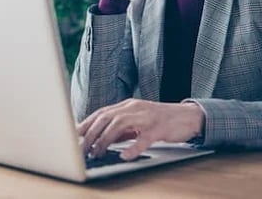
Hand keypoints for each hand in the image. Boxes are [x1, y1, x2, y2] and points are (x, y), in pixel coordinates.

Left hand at [77, 99, 204, 160]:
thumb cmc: (161, 120)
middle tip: (81, 149)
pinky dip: (133, 148)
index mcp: (128, 105)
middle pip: (106, 117)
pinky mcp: (158, 128)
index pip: (101, 112)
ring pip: (120, 125)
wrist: (188, 116)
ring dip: (105, 140)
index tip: (74, 135)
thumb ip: (121, 128)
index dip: (86, 123)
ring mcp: (146, 117)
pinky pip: (144, 138)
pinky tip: (125, 156)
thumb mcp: (138, 121)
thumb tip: (100, 139)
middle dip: (91, 133)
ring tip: (97, 153)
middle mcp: (134, 108)